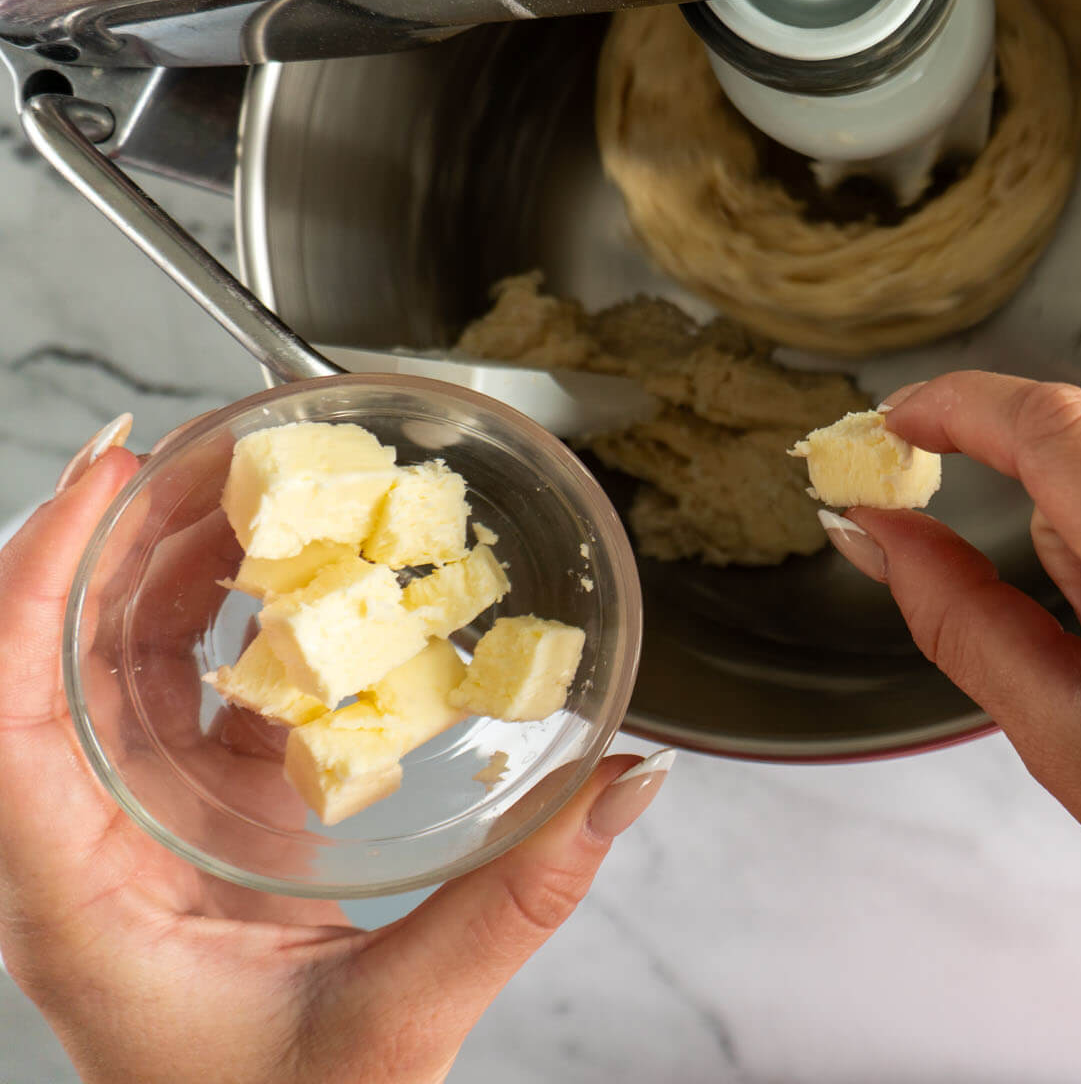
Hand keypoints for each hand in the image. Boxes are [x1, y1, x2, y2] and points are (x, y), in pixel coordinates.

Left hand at [0, 419, 669, 1083]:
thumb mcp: (397, 1024)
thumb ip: (514, 902)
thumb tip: (626, 786)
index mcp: (73, 893)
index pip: (5, 702)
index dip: (36, 573)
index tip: (104, 473)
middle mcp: (79, 848)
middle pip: (56, 654)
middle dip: (121, 536)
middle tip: (207, 448)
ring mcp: (132, 835)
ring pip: (116, 667)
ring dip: (174, 572)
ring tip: (251, 491)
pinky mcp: (194, 833)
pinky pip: (189, 704)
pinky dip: (235, 635)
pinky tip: (299, 593)